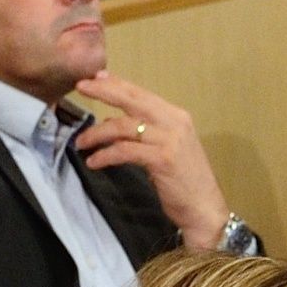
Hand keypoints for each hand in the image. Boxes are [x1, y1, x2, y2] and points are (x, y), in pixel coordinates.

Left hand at [64, 70, 230, 246]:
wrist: (205, 208)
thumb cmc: (185, 181)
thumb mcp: (167, 149)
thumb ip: (145, 133)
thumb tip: (112, 123)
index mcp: (177, 117)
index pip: (142, 94)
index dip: (117, 84)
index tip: (94, 78)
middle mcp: (175, 123)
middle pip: (133, 100)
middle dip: (104, 91)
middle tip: (81, 87)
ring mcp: (170, 140)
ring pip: (123, 127)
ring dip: (97, 134)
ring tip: (81, 143)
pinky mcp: (162, 159)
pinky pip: (124, 151)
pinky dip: (105, 155)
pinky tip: (94, 162)